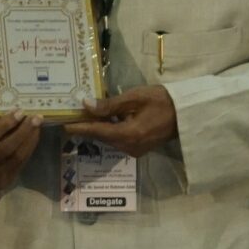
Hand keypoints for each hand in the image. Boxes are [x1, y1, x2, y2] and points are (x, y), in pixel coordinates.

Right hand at [0, 111, 42, 190]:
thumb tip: (7, 110)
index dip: (5, 124)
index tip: (18, 112)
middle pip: (4, 148)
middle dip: (22, 131)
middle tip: (34, 117)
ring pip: (15, 157)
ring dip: (29, 139)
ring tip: (37, 125)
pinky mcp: (4, 182)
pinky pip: (20, 163)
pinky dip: (29, 148)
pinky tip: (34, 136)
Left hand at [64, 85, 178, 157]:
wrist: (186, 113)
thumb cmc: (162, 101)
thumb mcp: (135, 97)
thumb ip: (110, 104)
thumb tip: (86, 106)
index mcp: (129, 134)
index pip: (97, 131)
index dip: (79, 127)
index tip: (62, 125)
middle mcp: (130, 147)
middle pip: (102, 136)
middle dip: (87, 126)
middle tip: (72, 114)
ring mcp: (135, 150)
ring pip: (109, 139)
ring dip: (98, 128)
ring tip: (85, 114)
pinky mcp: (139, 149)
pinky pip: (118, 140)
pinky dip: (110, 130)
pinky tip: (105, 119)